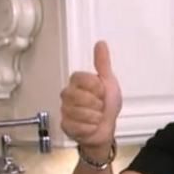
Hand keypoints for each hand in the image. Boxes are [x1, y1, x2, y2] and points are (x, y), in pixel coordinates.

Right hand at [59, 40, 122, 156]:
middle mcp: (68, 94)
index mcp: (77, 82)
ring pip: (81, 113)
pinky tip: (90, 126)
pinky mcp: (65, 125)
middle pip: (81, 97)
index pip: (83, 79)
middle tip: (99, 106)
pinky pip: (79, 126)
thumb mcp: (109, 82)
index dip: (97, 88)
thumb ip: (103, 63)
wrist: (106, 129)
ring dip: (95, 118)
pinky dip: (89, 128)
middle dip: (96, 104)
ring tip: (95, 117)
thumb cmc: (107, 106)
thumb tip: (101, 43)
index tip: (102, 92)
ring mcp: (65, 110)